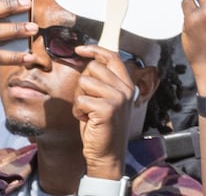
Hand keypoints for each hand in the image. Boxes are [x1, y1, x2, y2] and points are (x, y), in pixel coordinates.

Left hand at [73, 44, 137, 178]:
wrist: (107, 155)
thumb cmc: (103, 127)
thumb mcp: (108, 100)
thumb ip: (104, 81)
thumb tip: (89, 61)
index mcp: (127, 85)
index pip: (111, 57)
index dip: (95, 49)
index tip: (80, 49)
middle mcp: (125, 89)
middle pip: (93, 68)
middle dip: (84, 84)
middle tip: (89, 101)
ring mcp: (117, 98)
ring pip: (84, 82)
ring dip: (80, 98)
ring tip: (89, 112)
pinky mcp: (106, 108)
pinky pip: (80, 99)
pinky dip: (78, 110)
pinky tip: (88, 120)